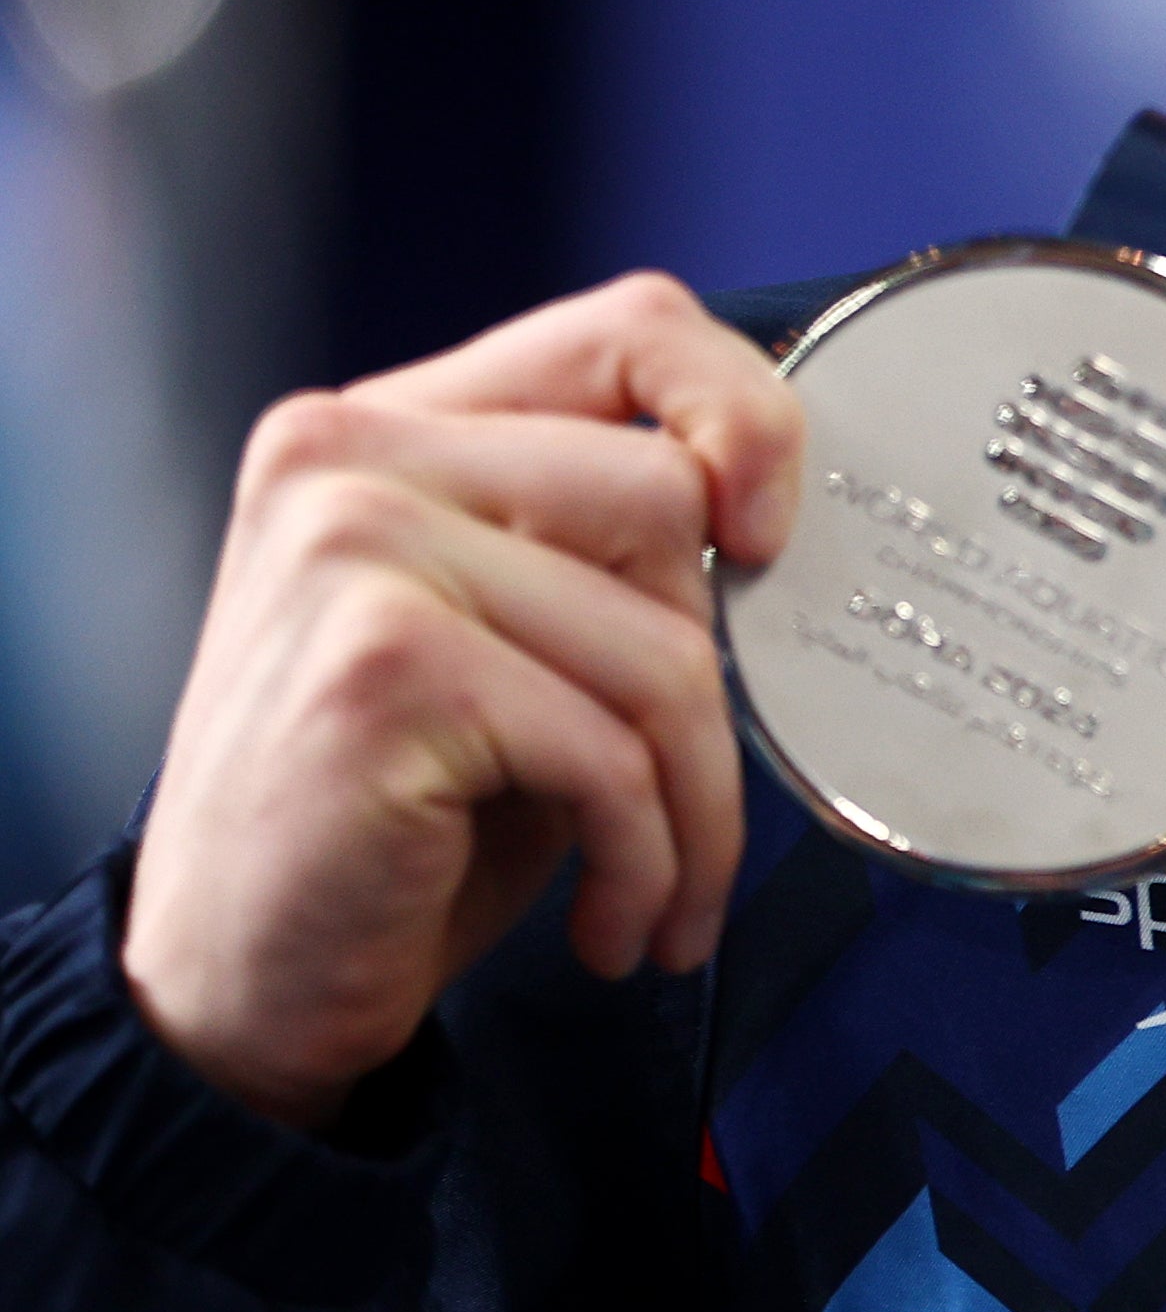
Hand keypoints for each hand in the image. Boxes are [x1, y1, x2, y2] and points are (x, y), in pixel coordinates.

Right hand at [120, 276, 805, 1129]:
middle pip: (671, 504)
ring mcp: (352, 551)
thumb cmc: (401, 816)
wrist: (241, 982)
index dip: (748, 413)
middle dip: (714, 681)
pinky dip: (646, 862)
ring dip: (696, 808)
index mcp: (386, 426)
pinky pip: (612, 754)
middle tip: (685, 798)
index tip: (777, 537)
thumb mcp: (510, 643)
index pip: (631, 329)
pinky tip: (611, 922)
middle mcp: (348, 460)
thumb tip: (778, 517)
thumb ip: (604, 548)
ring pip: (662, 650)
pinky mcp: (382, 667)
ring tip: (661, 889)